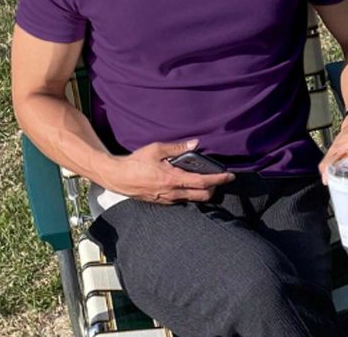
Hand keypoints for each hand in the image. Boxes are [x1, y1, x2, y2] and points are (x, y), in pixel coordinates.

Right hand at [97, 139, 234, 204]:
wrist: (117, 177)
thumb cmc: (135, 162)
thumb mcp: (156, 149)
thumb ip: (177, 148)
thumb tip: (195, 143)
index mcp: (173, 179)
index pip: (203, 181)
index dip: (219, 179)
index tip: (229, 176)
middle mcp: (173, 193)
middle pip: (202, 195)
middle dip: (214, 188)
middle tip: (217, 178)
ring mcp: (167, 199)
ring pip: (193, 199)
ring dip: (202, 191)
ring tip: (203, 179)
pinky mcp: (162, 202)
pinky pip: (182, 200)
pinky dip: (190, 193)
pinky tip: (186, 183)